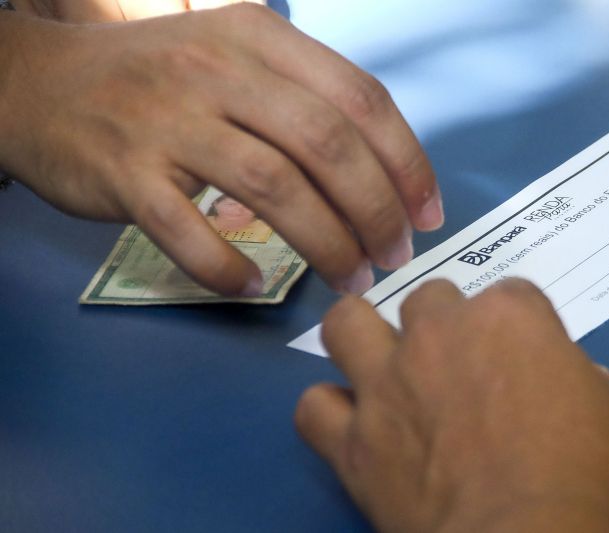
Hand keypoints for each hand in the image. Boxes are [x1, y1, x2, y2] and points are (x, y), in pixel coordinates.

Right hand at [0, 5, 440, 295]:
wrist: (40, 85)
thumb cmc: (161, 82)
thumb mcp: (237, 59)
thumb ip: (304, 101)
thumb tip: (382, 173)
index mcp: (261, 39)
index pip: (360, 99)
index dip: (407, 163)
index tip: (427, 214)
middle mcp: (219, 70)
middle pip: (327, 146)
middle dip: (376, 212)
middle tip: (393, 257)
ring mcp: (169, 120)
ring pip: (272, 188)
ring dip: (326, 244)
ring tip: (351, 278)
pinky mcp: (124, 171)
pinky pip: (188, 231)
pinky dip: (229, 268)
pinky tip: (254, 288)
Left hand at [295, 279, 608, 532]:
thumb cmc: (582, 475)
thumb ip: (590, 381)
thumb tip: (578, 380)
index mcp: (507, 317)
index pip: (509, 293)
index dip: (518, 326)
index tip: (524, 357)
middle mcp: (436, 334)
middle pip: (426, 298)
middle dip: (441, 325)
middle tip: (456, 364)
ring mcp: (386, 383)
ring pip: (347, 324)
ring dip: (361, 337)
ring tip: (378, 362)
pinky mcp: (353, 440)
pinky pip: (314, 407)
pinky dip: (330, 413)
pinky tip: (350, 425)